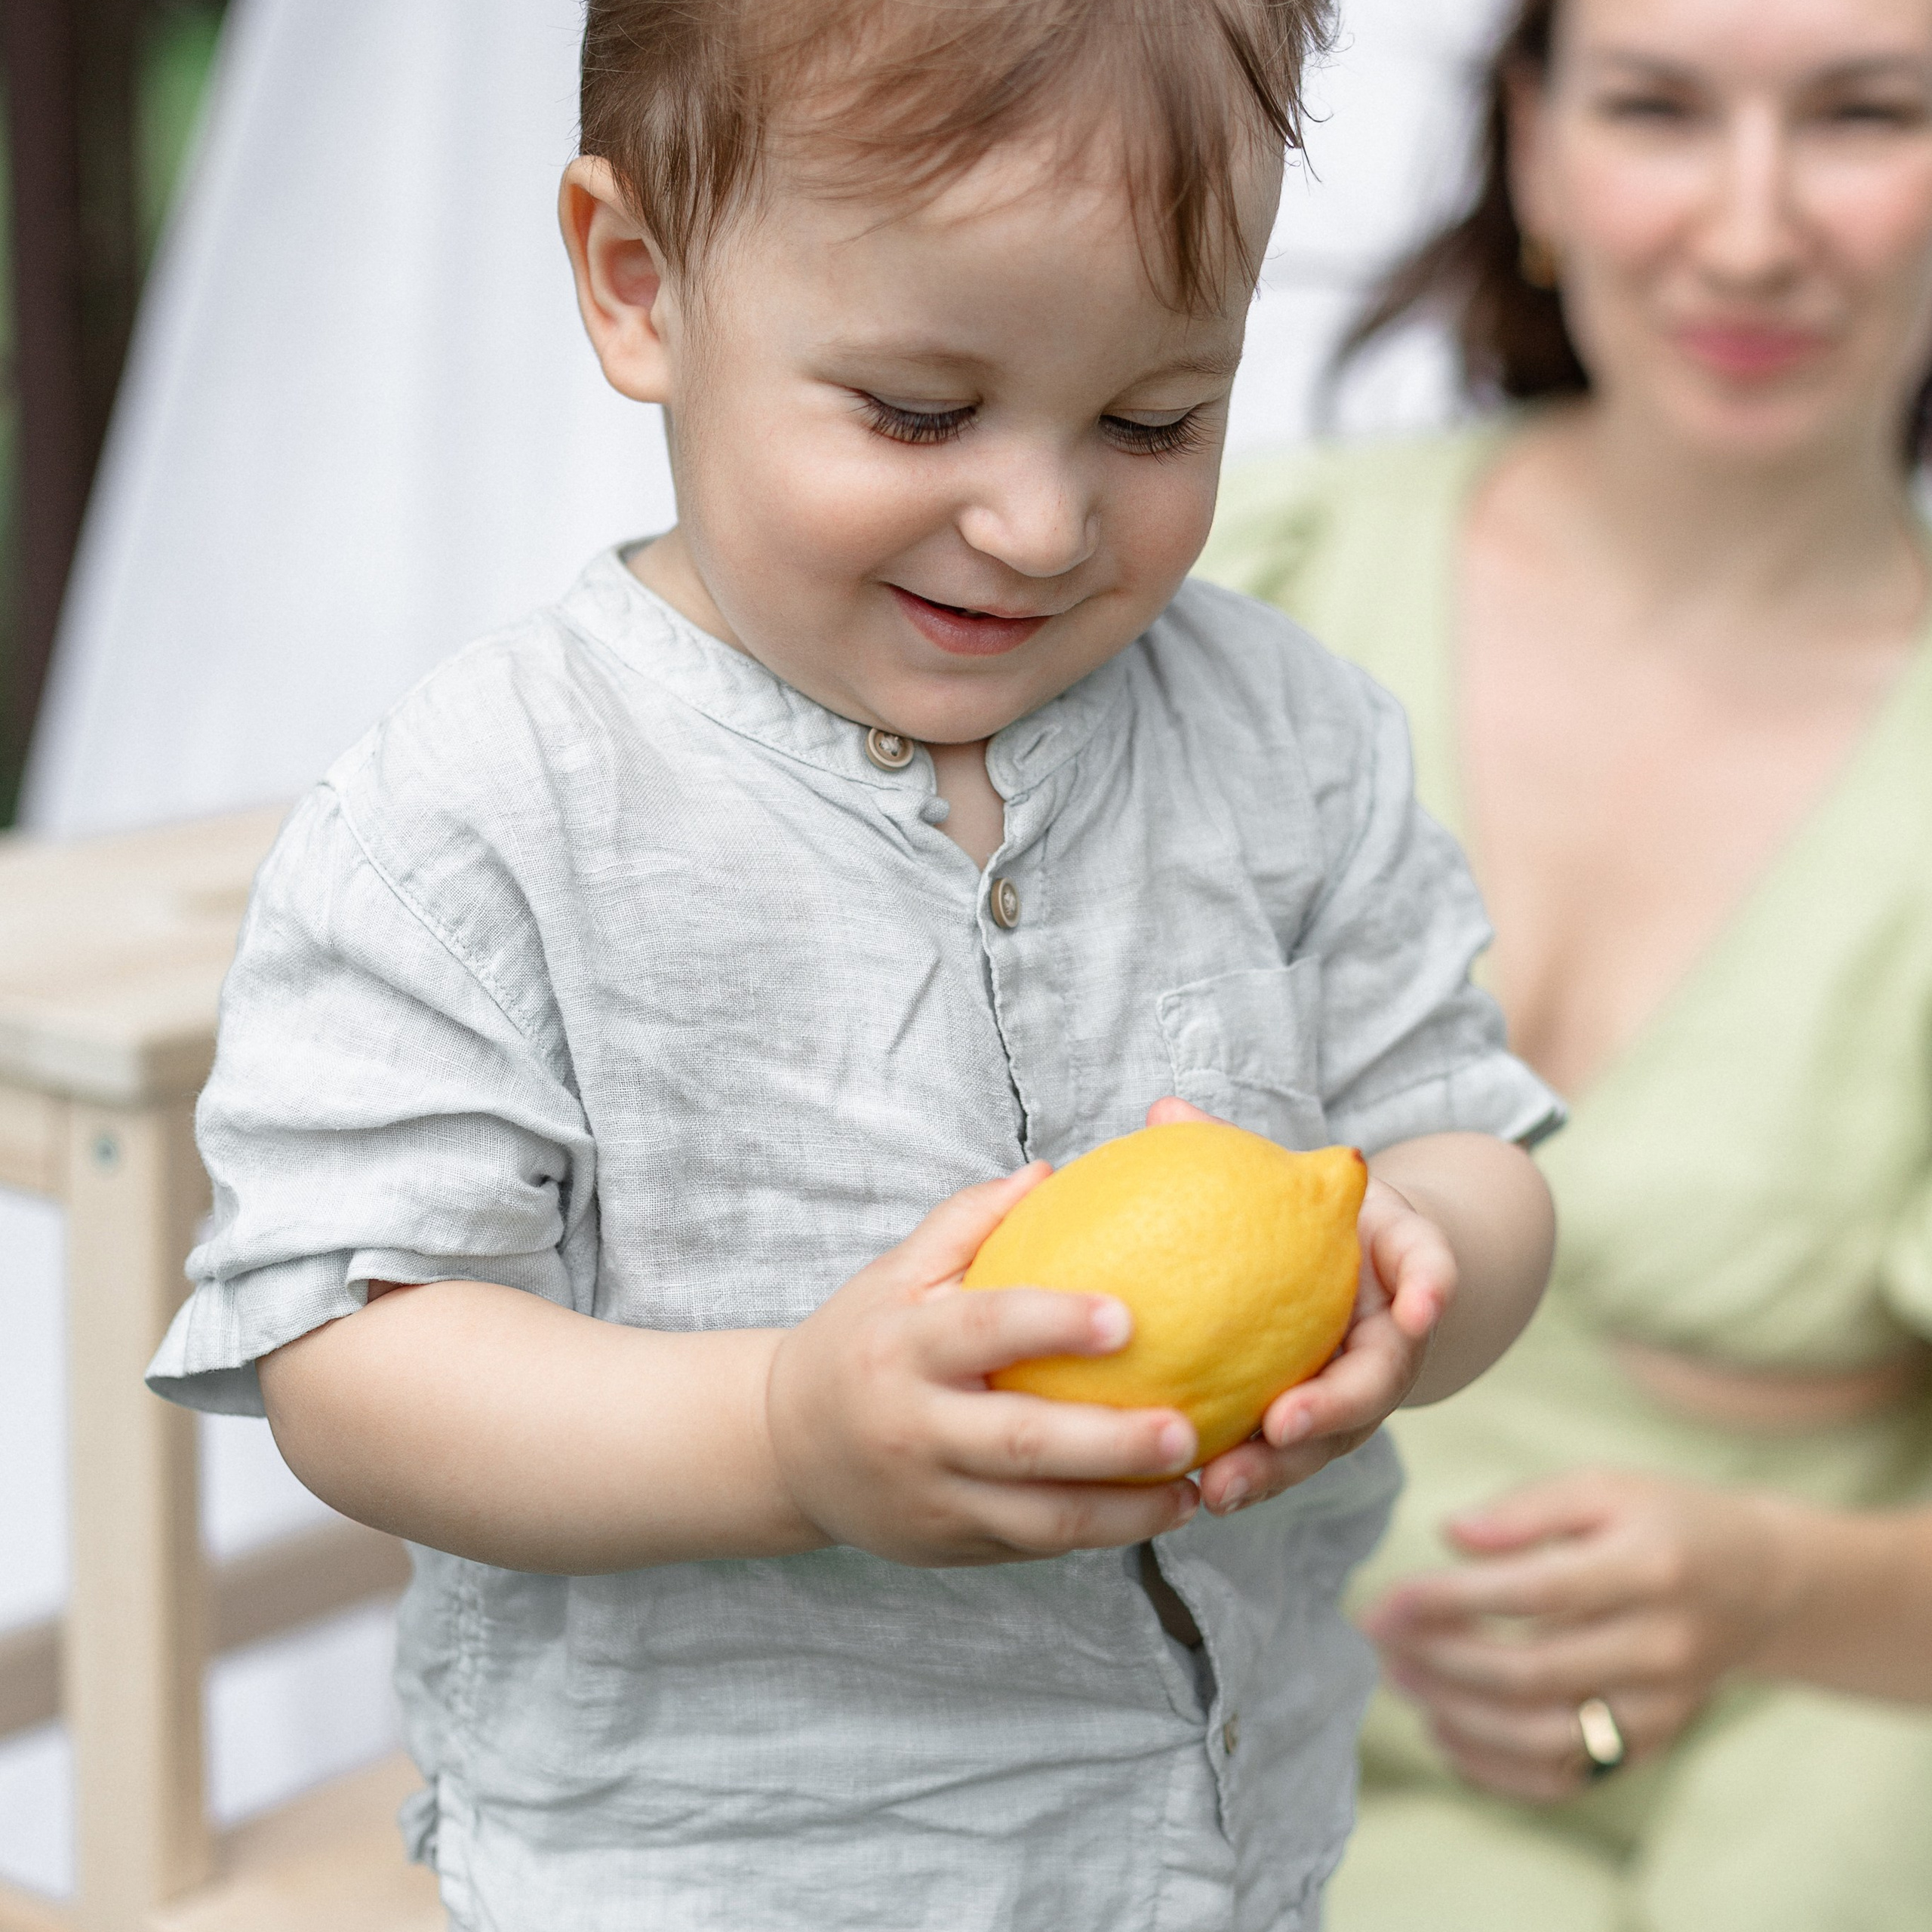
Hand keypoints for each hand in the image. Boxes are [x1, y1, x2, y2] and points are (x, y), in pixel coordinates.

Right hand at [765, 1165, 1199, 1566]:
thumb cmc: (859, 1343)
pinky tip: (1152, 1513)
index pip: (984, 1331)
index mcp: (903, 1347)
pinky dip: (1096, 1534)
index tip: (1127, 1317)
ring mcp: (933, 1495)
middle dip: (1110, 1442)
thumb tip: (1049, 1172)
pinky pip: (1032, 1545)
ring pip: (1037, 1519)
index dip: (1054, 1323)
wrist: (784, 1447)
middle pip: (1022, 1442)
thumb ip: (967, 1222)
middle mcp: (915, 1427)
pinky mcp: (950, 1545)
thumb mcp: (895, 1274)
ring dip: (1123, 1512)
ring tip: (1192, 1492)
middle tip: (1185, 1428)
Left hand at [1145, 1098, 1452, 1518]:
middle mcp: (1393, 1335)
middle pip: (1377, 1381)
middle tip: (1283, 1424)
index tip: (1421, 1307)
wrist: (1354, 1267)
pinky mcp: (1323, 1427)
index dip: (1432, 1285)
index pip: (1431, 1266)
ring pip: (1332, 1440)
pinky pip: (1290, 1458)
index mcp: (1399, 1263)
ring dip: (1280, 1468)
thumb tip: (1163, 1106)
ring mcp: (1360, 1389)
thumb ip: (1235, 1147)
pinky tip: (1193, 1496)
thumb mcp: (1293, 1176)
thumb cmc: (1312, 1212)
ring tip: (1220, 1489)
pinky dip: (1251, 1477)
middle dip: (1334, 1408)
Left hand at [1359, 1468, 1789, 1800]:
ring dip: (1458, 1717)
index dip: (1451, 1600)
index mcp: (1649, 1568)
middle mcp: (1662, 1647)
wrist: (1762, 1584)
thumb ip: (1525, 1509)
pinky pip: (1568, 1777)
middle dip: (1440, 1661)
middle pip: (1533, 1673)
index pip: (1534, 1593)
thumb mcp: (1603, 1487)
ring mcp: (1662, 1707)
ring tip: (1400, 1680)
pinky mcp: (1654, 1745)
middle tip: (1378, 1638)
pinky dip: (1496, 1768)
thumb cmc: (1664, 1521)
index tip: (1388, 1600)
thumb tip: (1450, 1536)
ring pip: (1546, 1737)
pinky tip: (1444, 1731)